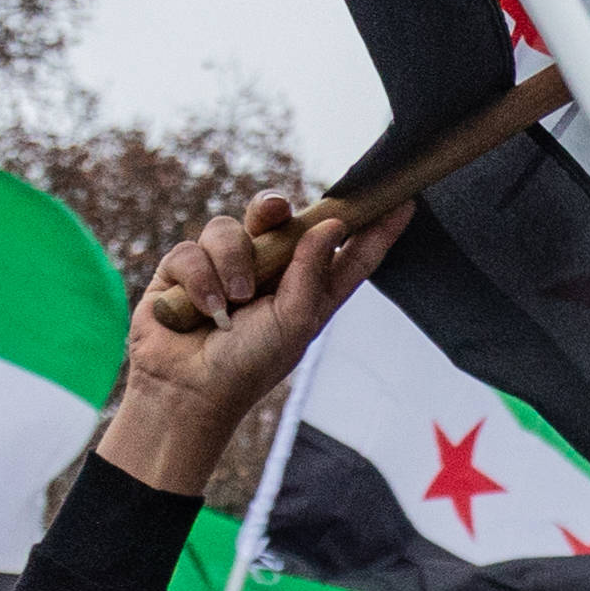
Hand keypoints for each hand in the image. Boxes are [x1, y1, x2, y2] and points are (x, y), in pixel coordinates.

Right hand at [103, 180, 419, 496]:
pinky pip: (192, 249)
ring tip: (233, 302)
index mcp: (308, 287)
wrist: (187, 391)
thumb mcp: (294, 322)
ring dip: (232, 263)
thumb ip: (313, 272)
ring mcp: (225, 267)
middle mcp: (269, 271)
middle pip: (279, 218)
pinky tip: (204, 309)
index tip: (404, 198)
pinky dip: (200, 279)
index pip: (349, 251)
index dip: (376, 226)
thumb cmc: (249, 364)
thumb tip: (331, 224)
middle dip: (273, 208)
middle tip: (275, 212)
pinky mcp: (185, 270)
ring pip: (228, 229)